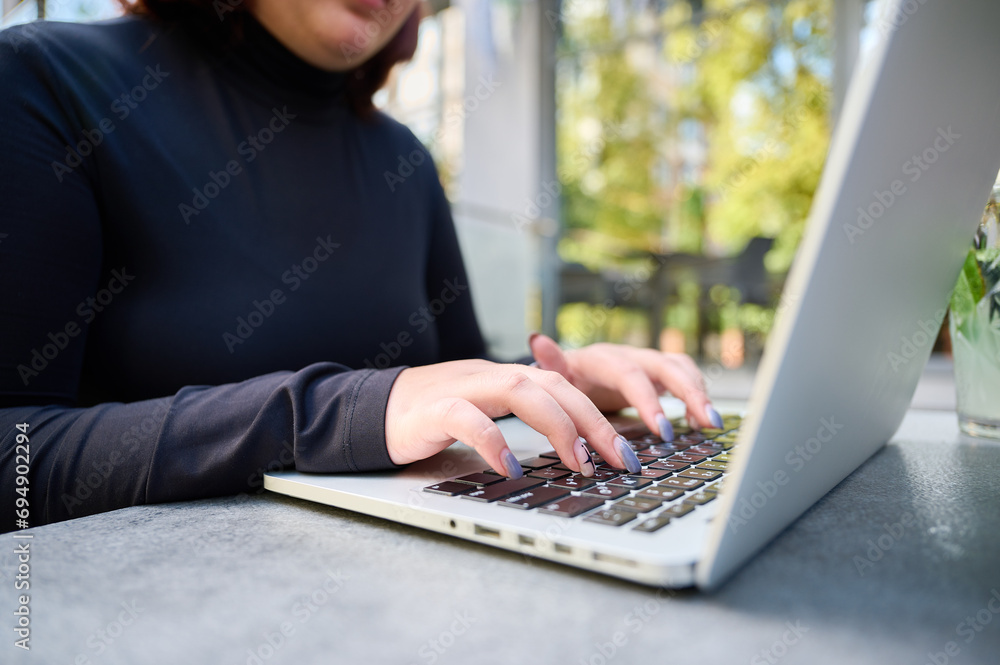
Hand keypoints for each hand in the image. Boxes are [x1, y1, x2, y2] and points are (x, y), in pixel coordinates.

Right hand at [384, 359, 643, 478]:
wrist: (374, 409)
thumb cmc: (435, 418)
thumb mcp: (488, 413)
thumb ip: (525, 418)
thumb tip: (580, 449)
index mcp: (508, 378)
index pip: (565, 386)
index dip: (600, 415)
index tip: (628, 452)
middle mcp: (491, 376)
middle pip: (554, 383)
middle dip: (594, 421)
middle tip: (622, 460)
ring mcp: (461, 388)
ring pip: (519, 388)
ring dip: (557, 426)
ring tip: (580, 463)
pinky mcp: (431, 409)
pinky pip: (466, 418)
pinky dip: (492, 440)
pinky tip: (510, 468)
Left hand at [528, 333, 721, 442]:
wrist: (573, 373)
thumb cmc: (565, 379)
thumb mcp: (554, 375)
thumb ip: (552, 362)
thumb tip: (537, 339)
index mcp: (604, 358)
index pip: (631, 375)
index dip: (648, 401)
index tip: (662, 429)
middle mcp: (630, 356)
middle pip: (667, 367)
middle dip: (690, 394)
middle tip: (707, 421)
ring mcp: (647, 364)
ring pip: (681, 369)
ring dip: (700, 393)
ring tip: (711, 422)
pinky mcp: (658, 375)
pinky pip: (685, 379)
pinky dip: (697, 396)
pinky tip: (700, 422)